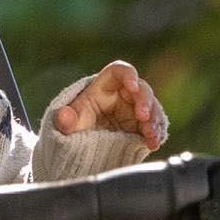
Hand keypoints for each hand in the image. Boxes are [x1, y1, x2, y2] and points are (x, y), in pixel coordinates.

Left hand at [43, 59, 168, 148]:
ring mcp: (135, 111)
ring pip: (152, 108)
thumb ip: (65, 120)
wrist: (81, 148)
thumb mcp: (67, 125)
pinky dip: (156, 133)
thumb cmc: (75, 129)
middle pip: (141, 89)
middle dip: (145, 101)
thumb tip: (63, 116)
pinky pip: (154, 126)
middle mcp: (123, 95)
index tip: (133, 86)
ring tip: (150, 134)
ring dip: (154, 120)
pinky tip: (153, 143)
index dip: (129, 75)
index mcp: (104, 87)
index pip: (119, 71)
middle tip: (143, 116)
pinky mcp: (142, 127)